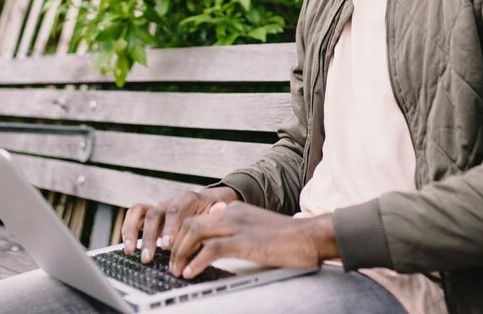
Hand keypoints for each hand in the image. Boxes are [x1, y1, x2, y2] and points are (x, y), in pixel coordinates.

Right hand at [121, 186, 238, 262]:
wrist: (208, 203)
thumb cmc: (212, 212)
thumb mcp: (218, 212)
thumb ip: (216, 212)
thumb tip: (220, 209)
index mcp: (188, 198)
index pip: (176, 211)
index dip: (170, 228)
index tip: (167, 246)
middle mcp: (170, 201)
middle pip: (155, 214)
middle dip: (150, 237)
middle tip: (148, 257)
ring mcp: (158, 207)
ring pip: (140, 213)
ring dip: (133, 232)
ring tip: (131, 252)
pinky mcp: (150, 214)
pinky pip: (134, 215)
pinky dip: (128, 229)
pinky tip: (127, 247)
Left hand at [168, 201, 337, 278]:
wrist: (311, 236)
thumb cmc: (288, 238)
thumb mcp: (257, 226)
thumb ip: (237, 226)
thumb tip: (218, 231)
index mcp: (234, 210)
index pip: (197, 218)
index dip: (182, 236)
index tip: (175, 252)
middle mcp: (232, 213)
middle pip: (190, 224)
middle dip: (176, 245)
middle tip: (172, 265)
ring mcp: (237, 226)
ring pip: (194, 233)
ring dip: (181, 253)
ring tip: (177, 271)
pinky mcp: (244, 241)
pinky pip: (211, 249)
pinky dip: (196, 261)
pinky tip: (191, 272)